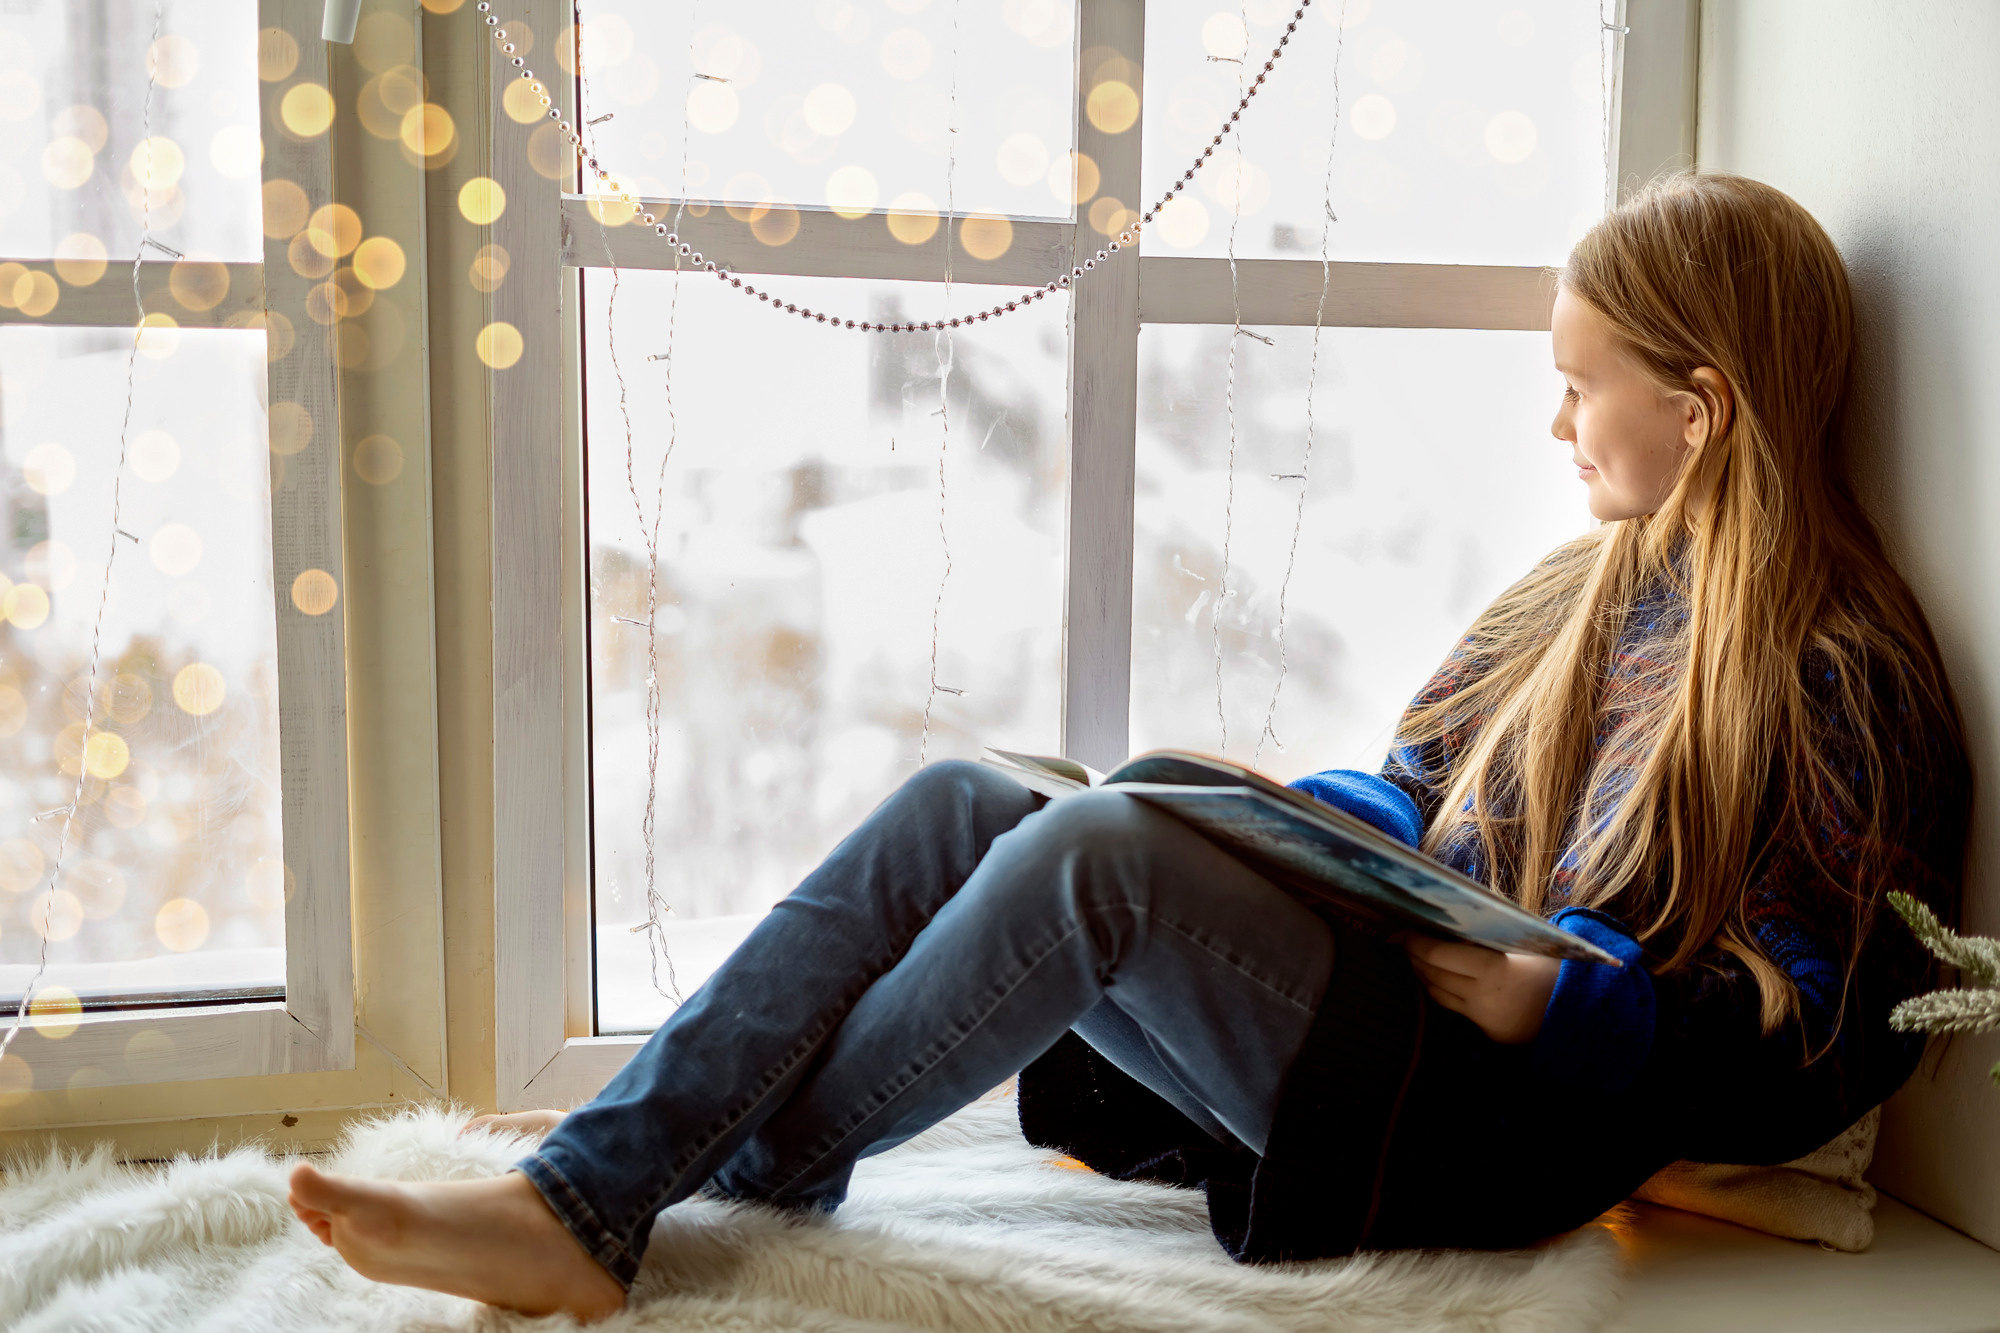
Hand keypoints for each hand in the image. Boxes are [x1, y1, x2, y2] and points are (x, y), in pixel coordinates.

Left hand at [1399, 936, 1561, 1044]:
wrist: (1585, 1012)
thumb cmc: (1556, 969)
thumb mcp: (1524, 946)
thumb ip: (1489, 937)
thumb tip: (1451, 920)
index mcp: (1494, 970)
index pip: (1439, 954)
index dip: (1415, 942)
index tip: (1401, 930)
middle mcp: (1484, 997)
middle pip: (1433, 974)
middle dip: (1414, 956)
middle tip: (1403, 939)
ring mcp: (1484, 1018)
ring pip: (1437, 994)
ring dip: (1422, 974)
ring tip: (1415, 957)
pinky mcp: (1487, 1032)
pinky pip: (1454, 1008)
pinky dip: (1441, 991)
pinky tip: (1437, 978)